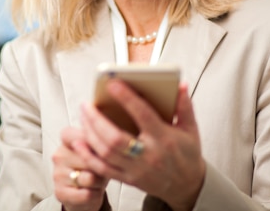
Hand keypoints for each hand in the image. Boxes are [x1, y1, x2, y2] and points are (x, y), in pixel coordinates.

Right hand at [52, 127, 108, 210]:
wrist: (84, 195)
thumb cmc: (93, 168)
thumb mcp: (97, 153)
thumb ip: (98, 146)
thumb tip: (105, 148)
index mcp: (66, 141)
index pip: (74, 133)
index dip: (90, 140)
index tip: (99, 147)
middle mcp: (59, 155)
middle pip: (89, 158)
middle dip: (102, 167)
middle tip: (102, 169)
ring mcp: (58, 174)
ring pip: (90, 178)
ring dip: (100, 183)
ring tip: (97, 182)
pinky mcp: (60, 192)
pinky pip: (87, 194)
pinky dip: (95, 195)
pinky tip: (93, 192)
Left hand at [76, 81, 205, 210]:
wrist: (186, 186)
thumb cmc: (187, 154)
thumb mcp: (191, 129)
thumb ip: (184, 106)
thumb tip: (179, 85)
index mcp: (164, 139)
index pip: (143, 115)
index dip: (127, 98)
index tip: (112, 83)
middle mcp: (148, 155)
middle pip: (115, 137)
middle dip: (97, 119)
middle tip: (86, 104)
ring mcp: (136, 169)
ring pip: (105, 152)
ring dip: (89, 132)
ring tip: (83, 115)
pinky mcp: (127, 179)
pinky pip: (102, 169)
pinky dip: (87, 155)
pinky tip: (79, 141)